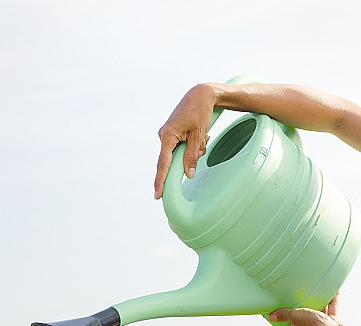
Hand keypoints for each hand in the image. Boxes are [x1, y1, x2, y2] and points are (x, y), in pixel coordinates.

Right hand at [154, 84, 214, 198]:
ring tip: (204, 135)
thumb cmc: (200, 112)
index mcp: (167, 136)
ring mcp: (168, 134)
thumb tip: (189, 174)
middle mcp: (164, 136)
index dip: (161, 181)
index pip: (163, 164)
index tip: (157, 195)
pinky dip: (193, 145)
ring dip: (194, 149)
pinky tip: (201, 135)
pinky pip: (182, 147)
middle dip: (187, 159)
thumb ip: (192, 155)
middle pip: (172, 160)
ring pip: (180, 153)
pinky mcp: (174, 133)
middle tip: (200, 142)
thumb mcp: (198, 135)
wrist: (201, 94)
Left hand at [269, 293, 349, 325]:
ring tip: (318, 296)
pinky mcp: (333, 324)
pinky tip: (334, 292)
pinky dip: (333, 302)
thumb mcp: (295, 316)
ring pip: (319, 316)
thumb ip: (284, 315)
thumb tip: (272, 317)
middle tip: (303, 305)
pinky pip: (332, 311)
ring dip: (319, 307)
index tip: (286, 322)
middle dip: (304, 316)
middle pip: (305, 324)